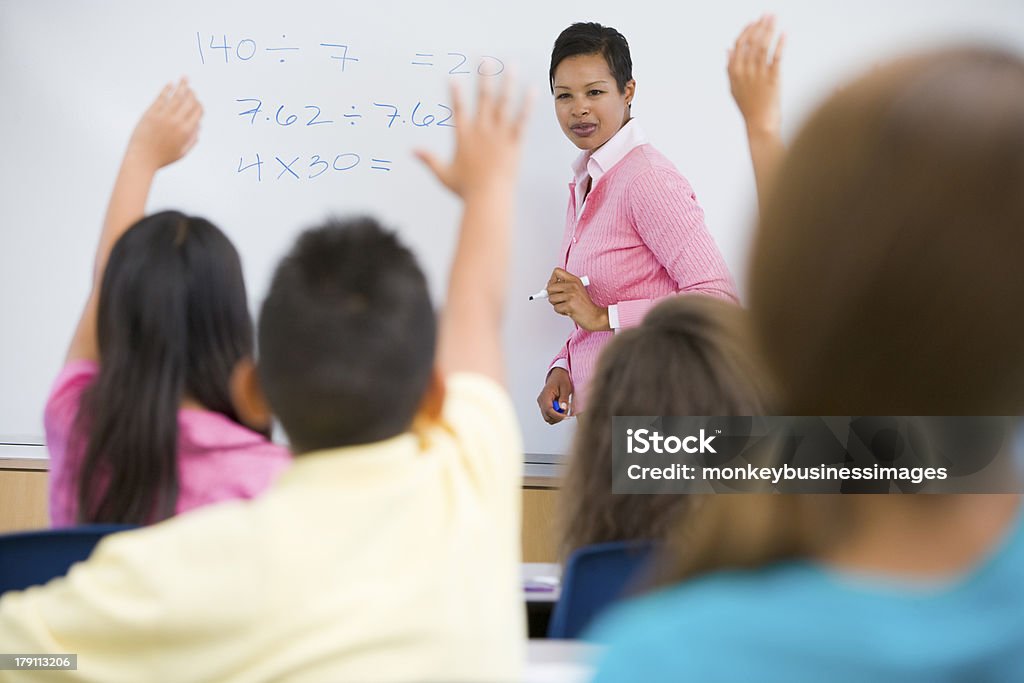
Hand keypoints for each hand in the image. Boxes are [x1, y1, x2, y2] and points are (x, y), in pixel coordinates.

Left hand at [126, 78, 202, 171]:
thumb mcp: (182, 152)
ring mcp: (163, 116)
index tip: (198, 101)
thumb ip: (192, 140)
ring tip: (184, 78)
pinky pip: (161, 98)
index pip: (197, 112)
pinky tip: (170, 84)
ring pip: (176, 97)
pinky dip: (166, 90)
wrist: (142, 159)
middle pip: (188, 102)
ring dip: (182, 86)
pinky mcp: (151, 113)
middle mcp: (176, 121)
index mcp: (186, 131)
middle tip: (191, 88)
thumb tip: (199, 127)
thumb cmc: (162, 158)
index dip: (199, 105)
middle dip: (192, 93)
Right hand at [416, 77, 532, 198]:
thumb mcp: (444, 174)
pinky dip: (527, 105)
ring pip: (503, 103)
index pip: (458, 109)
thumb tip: (411, 151)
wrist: (488, 198)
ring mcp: (499, 135)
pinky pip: (522, 120)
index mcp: (464, 137)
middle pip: (482, 97)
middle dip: (483, 76)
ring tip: (512, 65)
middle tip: (484, 59)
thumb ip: (429, 160)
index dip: (455, 93)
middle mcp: (481, 131)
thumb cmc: (467, 190)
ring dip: (508, 82)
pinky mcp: (514, 143)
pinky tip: (532, 90)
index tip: (453, 77)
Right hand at [538, 368, 572, 424]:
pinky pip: (549, 415)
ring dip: (557, 417)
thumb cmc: (561, 379)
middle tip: (566, 412)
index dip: (557, 416)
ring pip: (548, 418)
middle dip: (558, 417)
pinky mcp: (544, 405)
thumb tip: (562, 408)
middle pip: (547, 417)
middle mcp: (541, 400)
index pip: (548, 410)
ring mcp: (542, 404)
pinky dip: (556, 415)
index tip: (566, 416)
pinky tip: (561, 408)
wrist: (557, 375)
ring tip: (564, 408)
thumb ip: (564, 398)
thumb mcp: (565, 387)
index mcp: (545, 395)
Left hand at [546, 268, 608, 331]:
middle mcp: (573, 286)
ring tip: (566, 305)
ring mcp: (571, 295)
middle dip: (552, 296)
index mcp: (574, 280)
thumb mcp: (576, 290)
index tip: (554, 287)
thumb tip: (546, 289)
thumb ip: (563, 287)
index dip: (551, 280)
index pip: (556, 272)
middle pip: (550, 287)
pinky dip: (560, 311)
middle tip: (560, 300)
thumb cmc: (584, 305)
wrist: (594, 316)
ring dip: (557, 305)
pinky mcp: (569, 305)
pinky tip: (569, 311)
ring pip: (551, 299)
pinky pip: (556, 308)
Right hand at [728, 15, 784, 135]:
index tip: (755, 21)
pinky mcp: (772, 79)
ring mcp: (758, 75)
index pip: (739, 45)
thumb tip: (727, 49)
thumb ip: (730, 67)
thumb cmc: (749, 107)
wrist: (760, 125)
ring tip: (775, 18)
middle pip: (751, 42)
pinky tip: (784, 33)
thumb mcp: (734, 87)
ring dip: (769, 29)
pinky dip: (780, 44)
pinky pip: (776, 57)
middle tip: (768, 13)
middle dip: (759, 26)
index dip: (747, 31)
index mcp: (734, 72)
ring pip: (763, 46)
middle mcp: (744, 71)